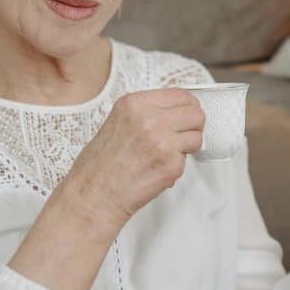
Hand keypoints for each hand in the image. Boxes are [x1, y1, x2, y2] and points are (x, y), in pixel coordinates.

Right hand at [59, 88, 205, 230]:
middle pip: (196, 113)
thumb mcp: (118, 121)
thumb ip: (147, 112)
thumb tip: (177, 110)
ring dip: (187, 147)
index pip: (181, 95)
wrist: (93, 194)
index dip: (188, 107)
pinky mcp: (171, 165)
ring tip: (165, 155)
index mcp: (135, 103)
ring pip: (197, 137)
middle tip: (181, 137)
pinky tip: (156, 170)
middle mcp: (150, 119)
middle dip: (192, 126)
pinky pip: (187, 160)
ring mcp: (162, 142)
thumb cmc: (100, 164)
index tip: (186, 116)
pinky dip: (176, 166)